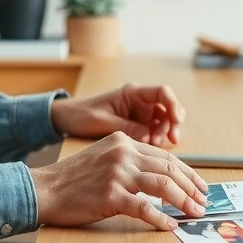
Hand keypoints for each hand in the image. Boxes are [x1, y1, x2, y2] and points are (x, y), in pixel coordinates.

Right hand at [29, 131, 208, 230]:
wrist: (44, 188)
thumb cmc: (72, 178)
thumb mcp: (103, 157)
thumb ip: (128, 161)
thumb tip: (159, 177)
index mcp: (123, 142)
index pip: (165, 156)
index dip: (187, 172)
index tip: (199, 185)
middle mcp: (123, 153)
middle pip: (169, 169)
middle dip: (191, 187)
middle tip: (203, 201)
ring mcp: (117, 173)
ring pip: (162, 185)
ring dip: (183, 201)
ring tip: (194, 212)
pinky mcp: (110, 194)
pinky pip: (144, 208)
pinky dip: (161, 218)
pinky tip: (170, 225)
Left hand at [50, 84, 185, 146]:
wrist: (66, 119)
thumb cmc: (81, 114)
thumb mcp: (103, 121)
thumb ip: (126, 127)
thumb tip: (149, 137)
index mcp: (132, 93)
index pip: (162, 93)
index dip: (173, 104)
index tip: (176, 120)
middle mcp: (140, 103)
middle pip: (168, 109)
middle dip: (172, 124)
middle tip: (171, 139)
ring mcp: (140, 116)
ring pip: (164, 123)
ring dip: (165, 134)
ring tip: (156, 145)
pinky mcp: (137, 128)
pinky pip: (154, 133)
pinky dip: (156, 141)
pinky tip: (150, 149)